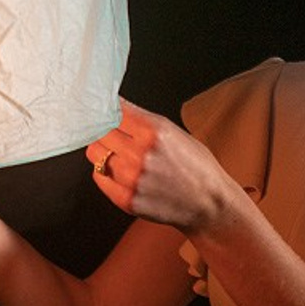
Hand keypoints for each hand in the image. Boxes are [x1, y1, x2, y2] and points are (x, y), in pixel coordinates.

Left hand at [86, 99, 235, 231]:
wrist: (210, 203)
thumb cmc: (196, 166)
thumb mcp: (173, 131)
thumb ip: (140, 117)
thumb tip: (114, 102)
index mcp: (153, 133)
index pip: (110, 112)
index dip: (104, 110)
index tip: (101, 110)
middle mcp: (140, 155)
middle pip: (98, 132)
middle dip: (104, 131)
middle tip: (114, 135)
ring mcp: (132, 179)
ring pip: (94, 153)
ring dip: (103, 151)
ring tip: (119, 155)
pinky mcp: (126, 199)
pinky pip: (98, 176)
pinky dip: (104, 172)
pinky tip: (120, 172)